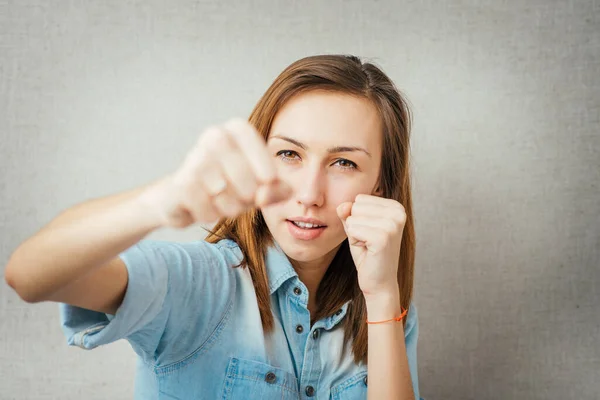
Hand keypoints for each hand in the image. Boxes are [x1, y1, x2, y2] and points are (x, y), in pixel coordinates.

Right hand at [139, 119, 292, 227]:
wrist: (189, 198)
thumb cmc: (233, 187)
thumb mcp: (260, 187)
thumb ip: (277, 189)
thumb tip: (277, 192)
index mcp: (237, 130)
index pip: (250, 139)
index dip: (261, 161)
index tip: (270, 181)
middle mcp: (213, 136)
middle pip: (238, 169)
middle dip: (247, 193)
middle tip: (246, 201)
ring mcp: (194, 157)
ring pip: (219, 188)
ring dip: (228, 206)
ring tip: (228, 207)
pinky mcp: (180, 181)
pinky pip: (201, 201)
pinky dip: (209, 212)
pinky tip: (210, 211)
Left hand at [336, 194, 406, 299]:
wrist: (379, 283)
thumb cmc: (368, 254)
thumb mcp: (356, 226)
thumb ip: (348, 212)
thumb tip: (342, 205)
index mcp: (396, 207)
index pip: (360, 199)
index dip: (359, 218)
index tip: (370, 233)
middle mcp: (398, 212)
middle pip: (356, 206)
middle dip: (356, 225)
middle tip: (368, 241)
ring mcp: (392, 224)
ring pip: (352, 217)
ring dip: (355, 234)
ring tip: (368, 246)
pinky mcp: (383, 237)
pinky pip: (352, 229)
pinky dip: (354, 242)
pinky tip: (368, 251)